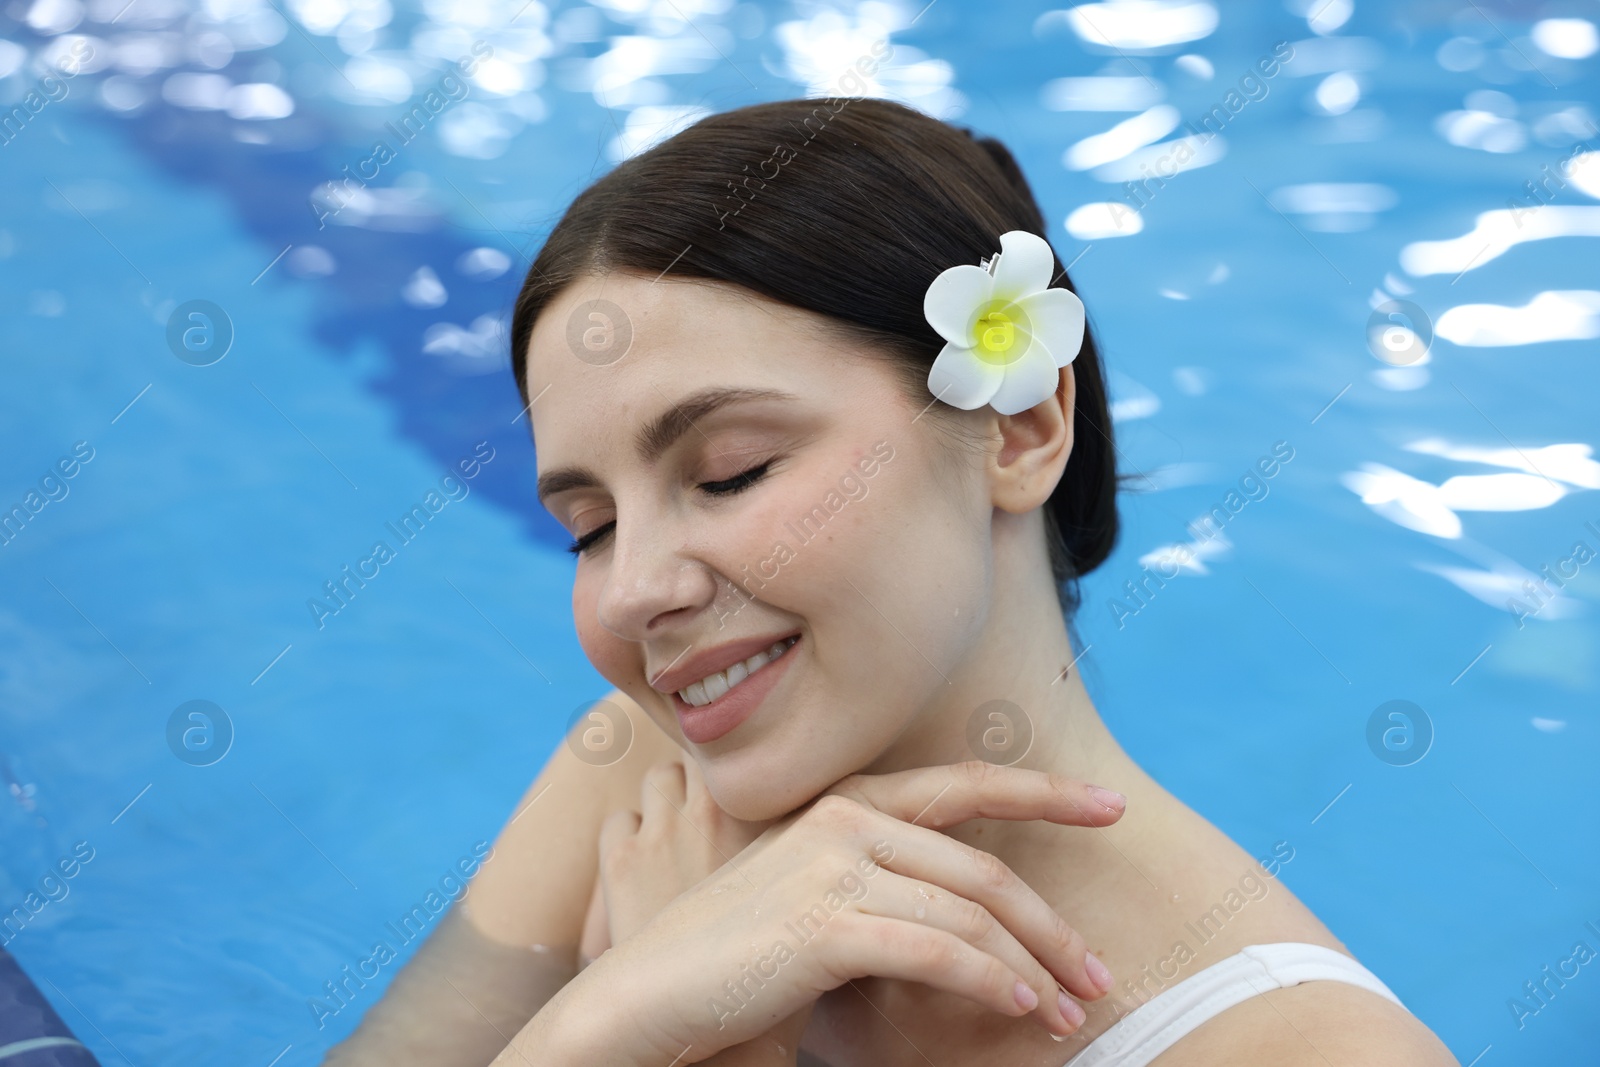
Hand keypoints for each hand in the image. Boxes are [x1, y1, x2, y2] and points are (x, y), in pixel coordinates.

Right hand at [524, 760, 1125, 1065]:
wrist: (647, 999)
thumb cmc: (736, 962)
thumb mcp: (818, 904)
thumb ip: (887, 887)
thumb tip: (980, 922)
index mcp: (845, 805)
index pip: (965, 784)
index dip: (1046, 792)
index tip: (1111, 806)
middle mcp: (843, 822)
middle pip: (983, 869)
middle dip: (1053, 927)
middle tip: (1099, 973)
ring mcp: (831, 868)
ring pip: (971, 914)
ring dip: (1034, 968)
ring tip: (1069, 1012)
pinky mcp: (824, 925)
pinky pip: (939, 952)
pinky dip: (991, 982)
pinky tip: (1019, 1007)